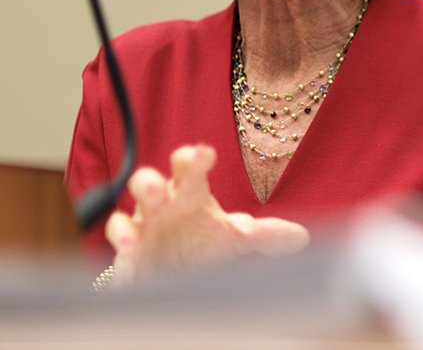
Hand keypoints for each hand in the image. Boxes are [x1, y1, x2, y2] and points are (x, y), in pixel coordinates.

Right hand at [104, 145, 309, 283]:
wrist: (173, 276)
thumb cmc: (200, 245)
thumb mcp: (235, 238)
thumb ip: (264, 235)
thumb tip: (300, 237)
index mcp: (189, 192)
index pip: (190, 167)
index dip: (195, 158)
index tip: (206, 154)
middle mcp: (162, 205)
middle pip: (149, 181)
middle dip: (151, 182)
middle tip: (161, 187)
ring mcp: (140, 227)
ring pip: (126, 210)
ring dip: (129, 216)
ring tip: (140, 224)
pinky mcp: (127, 253)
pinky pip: (115, 243)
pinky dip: (119, 245)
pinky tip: (128, 250)